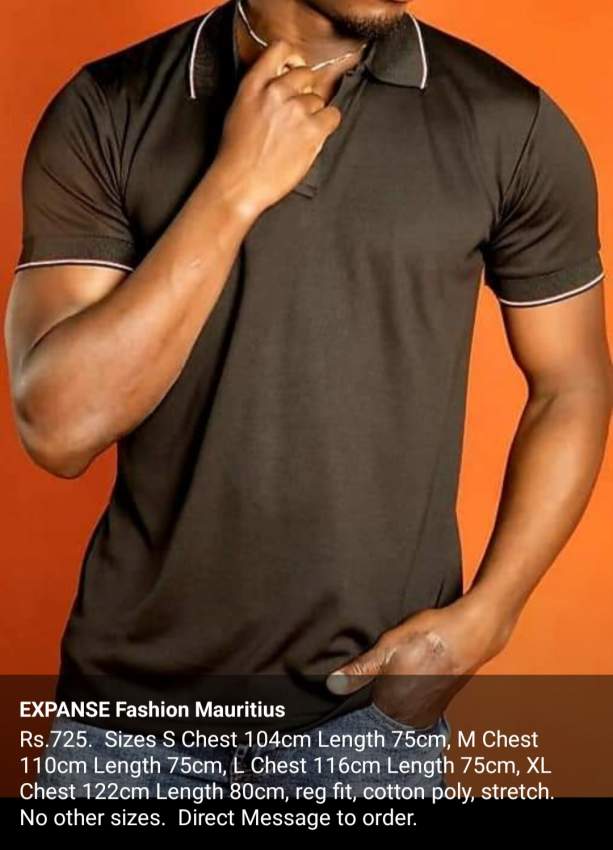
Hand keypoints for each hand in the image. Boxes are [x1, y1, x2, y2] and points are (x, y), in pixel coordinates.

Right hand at [210, 39, 341, 218]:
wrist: (240, 184)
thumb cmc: (236, 156)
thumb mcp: (238, 111)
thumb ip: (259, 92)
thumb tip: (281, 85)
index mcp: (253, 85)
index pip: (280, 49)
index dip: (292, 59)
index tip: (295, 70)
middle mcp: (276, 91)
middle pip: (305, 75)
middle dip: (304, 92)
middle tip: (296, 114)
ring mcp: (296, 110)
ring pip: (318, 100)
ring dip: (312, 115)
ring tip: (297, 136)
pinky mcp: (312, 130)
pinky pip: (332, 116)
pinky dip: (326, 126)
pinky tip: (312, 138)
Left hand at [326, 595, 514, 728]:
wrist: (474, 632)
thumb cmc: (431, 636)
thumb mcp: (388, 647)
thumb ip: (360, 670)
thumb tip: (333, 685)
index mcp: (395, 707)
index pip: (364, 720)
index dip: (353, 707)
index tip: (341, 702)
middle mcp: (411, 717)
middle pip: (380, 719)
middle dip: (369, 706)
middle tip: (361, 686)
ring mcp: (426, 712)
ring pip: (396, 713)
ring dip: (388, 702)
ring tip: (385, 681)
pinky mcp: (437, 703)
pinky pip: (411, 707)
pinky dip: (403, 698)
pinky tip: (404, 679)